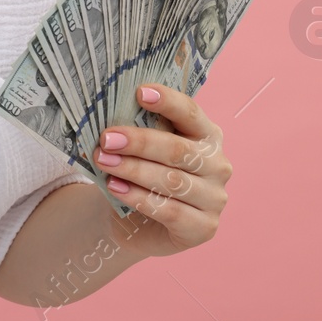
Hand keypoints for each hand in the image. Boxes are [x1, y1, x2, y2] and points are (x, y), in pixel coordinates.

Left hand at [93, 85, 231, 258]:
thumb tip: (110, 107)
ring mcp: (215, 198)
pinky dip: (139, 198)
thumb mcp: (142, 148)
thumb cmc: (143, 174)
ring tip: (104, 162)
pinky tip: (115, 188)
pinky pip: (170, 210)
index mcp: (207, 135)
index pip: (190, 113)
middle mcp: (218, 165)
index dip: (167, 101)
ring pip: (172, 181)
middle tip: (106, 139)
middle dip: (139, 142)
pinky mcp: (204, 228)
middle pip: (178, 149)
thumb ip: (138, 129)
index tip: (139, 92)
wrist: (138, 222)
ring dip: (133, 170)